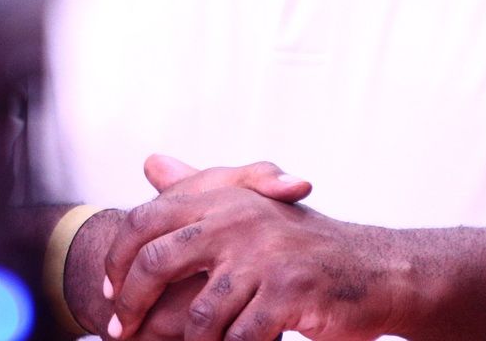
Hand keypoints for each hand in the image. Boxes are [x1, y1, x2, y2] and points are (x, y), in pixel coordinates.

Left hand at [104, 160, 407, 340]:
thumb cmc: (307, 248)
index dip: (118, 260)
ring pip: (200, 316)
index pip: (147, 220)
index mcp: (225, 197)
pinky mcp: (289, 292)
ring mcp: (265, 256)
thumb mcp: (251, 210)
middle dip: (132, 305)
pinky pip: (240, 338)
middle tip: (119, 333)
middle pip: (158, 263)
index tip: (108, 295)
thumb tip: (151, 162)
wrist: (378, 270)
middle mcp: (240, 218)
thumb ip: (200, 187)